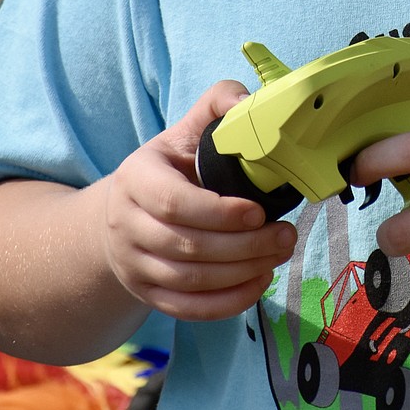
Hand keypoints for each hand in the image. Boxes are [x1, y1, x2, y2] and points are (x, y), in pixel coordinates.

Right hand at [104, 82, 296, 320]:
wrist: (123, 215)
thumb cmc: (168, 168)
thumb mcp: (184, 131)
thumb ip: (217, 106)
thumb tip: (248, 101)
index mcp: (136, 178)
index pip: (172, 202)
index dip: (219, 212)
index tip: (259, 211)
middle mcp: (126, 226)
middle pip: (188, 246)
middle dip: (244, 246)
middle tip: (286, 235)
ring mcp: (134, 265)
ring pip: (191, 281)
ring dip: (243, 273)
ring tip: (280, 253)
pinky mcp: (147, 295)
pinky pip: (189, 309)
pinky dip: (228, 302)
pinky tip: (260, 282)